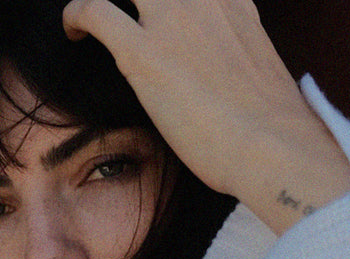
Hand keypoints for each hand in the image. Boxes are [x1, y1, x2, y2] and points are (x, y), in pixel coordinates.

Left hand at [62, 0, 349, 232]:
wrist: (276, 151)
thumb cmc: (276, 136)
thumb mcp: (264, 80)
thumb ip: (241, 66)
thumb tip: (237, 95)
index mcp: (233, 3)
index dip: (172, 0)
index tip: (159, 11)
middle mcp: (202, 0)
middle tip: (127, 10)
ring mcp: (172, 21)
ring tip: (89, 16)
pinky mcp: (143, 53)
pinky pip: (93, 10)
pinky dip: (76, 15)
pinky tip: (73, 30)